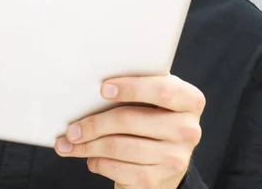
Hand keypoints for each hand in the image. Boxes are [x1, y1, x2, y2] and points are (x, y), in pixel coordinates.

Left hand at [54, 74, 204, 188]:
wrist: (168, 159)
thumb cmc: (152, 115)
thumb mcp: (154, 97)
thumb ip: (137, 85)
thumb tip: (90, 82)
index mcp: (190, 100)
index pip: (162, 90)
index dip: (131, 88)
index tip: (103, 88)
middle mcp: (188, 130)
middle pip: (131, 120)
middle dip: (95, 123)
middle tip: (72, 127)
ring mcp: (176, 159)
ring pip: (119, 146)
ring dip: (89, 145)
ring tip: (71, 142)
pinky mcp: (159, 181)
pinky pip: (119, 169)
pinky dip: (98, 162)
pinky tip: (91, 157)